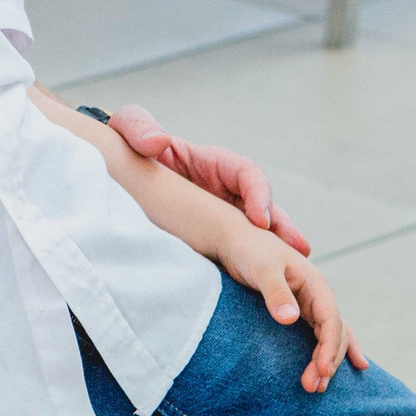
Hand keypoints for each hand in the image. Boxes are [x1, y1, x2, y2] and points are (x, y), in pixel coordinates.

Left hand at [109, 102, 310, 255]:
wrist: (118, 174)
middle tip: (296, 248)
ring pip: (256, 232)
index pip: (246, 174)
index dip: (257, 194)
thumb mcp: (131, 129)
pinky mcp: (210, 238)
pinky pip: (234, 251)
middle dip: (280, 226)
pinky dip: (248, 265)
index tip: (260, 218)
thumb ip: (141, 130)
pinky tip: (257, 286)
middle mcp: (224, 191)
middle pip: (262, 207)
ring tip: (295, 268)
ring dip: (276, 248)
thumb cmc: (130, 146)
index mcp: (212, 163)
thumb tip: (158, 142)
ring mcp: (221, 215)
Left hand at [210, 222, 368, 391]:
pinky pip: (319, 333)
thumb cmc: (249, 252)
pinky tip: (335, 368)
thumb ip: (276, 292)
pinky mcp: (297, 310)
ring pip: (328, 336)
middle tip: (313, 387)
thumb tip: (291, 319)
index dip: (329, 347)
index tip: (322, 371)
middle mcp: (318, 295)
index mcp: (316, 284)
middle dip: (327, 361)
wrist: (235, 240)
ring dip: (326, 361)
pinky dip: (328, 351)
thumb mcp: (262, 269)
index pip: (332, 321)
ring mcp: (309, 304)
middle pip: (333, 333)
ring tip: (317, 387)